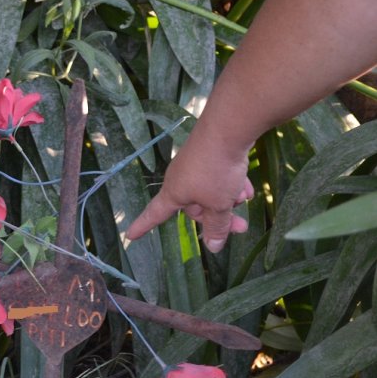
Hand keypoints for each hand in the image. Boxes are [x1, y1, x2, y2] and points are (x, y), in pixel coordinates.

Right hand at [126, 132, 253, 252]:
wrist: (227, 129)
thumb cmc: (216, 171)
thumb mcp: (218, 204)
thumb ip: (217, 226)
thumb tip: (213, 248)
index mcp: (173, 194)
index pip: (154, 215)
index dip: (143, 227)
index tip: (130, 236)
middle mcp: (180, 180)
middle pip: (194, 208)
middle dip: (217, 216)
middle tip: (241, 226)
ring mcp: (194, 166)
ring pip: (210, 192)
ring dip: (227, 199)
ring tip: (245, 197)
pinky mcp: (208, 155)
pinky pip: (217, 177)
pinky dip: (230, 183)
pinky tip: (246, 185)